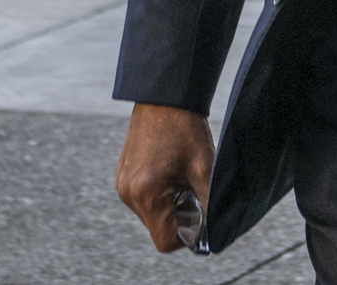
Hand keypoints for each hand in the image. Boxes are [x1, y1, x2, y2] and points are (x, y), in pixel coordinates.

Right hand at [115, 103, 215, 251]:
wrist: (165, 97)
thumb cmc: (185, 129)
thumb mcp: (204, 168)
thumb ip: (209, 203)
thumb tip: (214, 229)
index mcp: (146, 193)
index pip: (164, 241)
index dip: (186, 234)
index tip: (199, 213)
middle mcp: (128, 193)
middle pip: (157, 228)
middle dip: (178, 217)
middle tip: (192, 189)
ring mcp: (122, 184)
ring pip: (150, 214)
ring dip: (168, 205)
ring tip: (181, 177)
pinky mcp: (122, 175)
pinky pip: (142, 198)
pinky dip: (158, 193)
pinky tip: (169, 171)